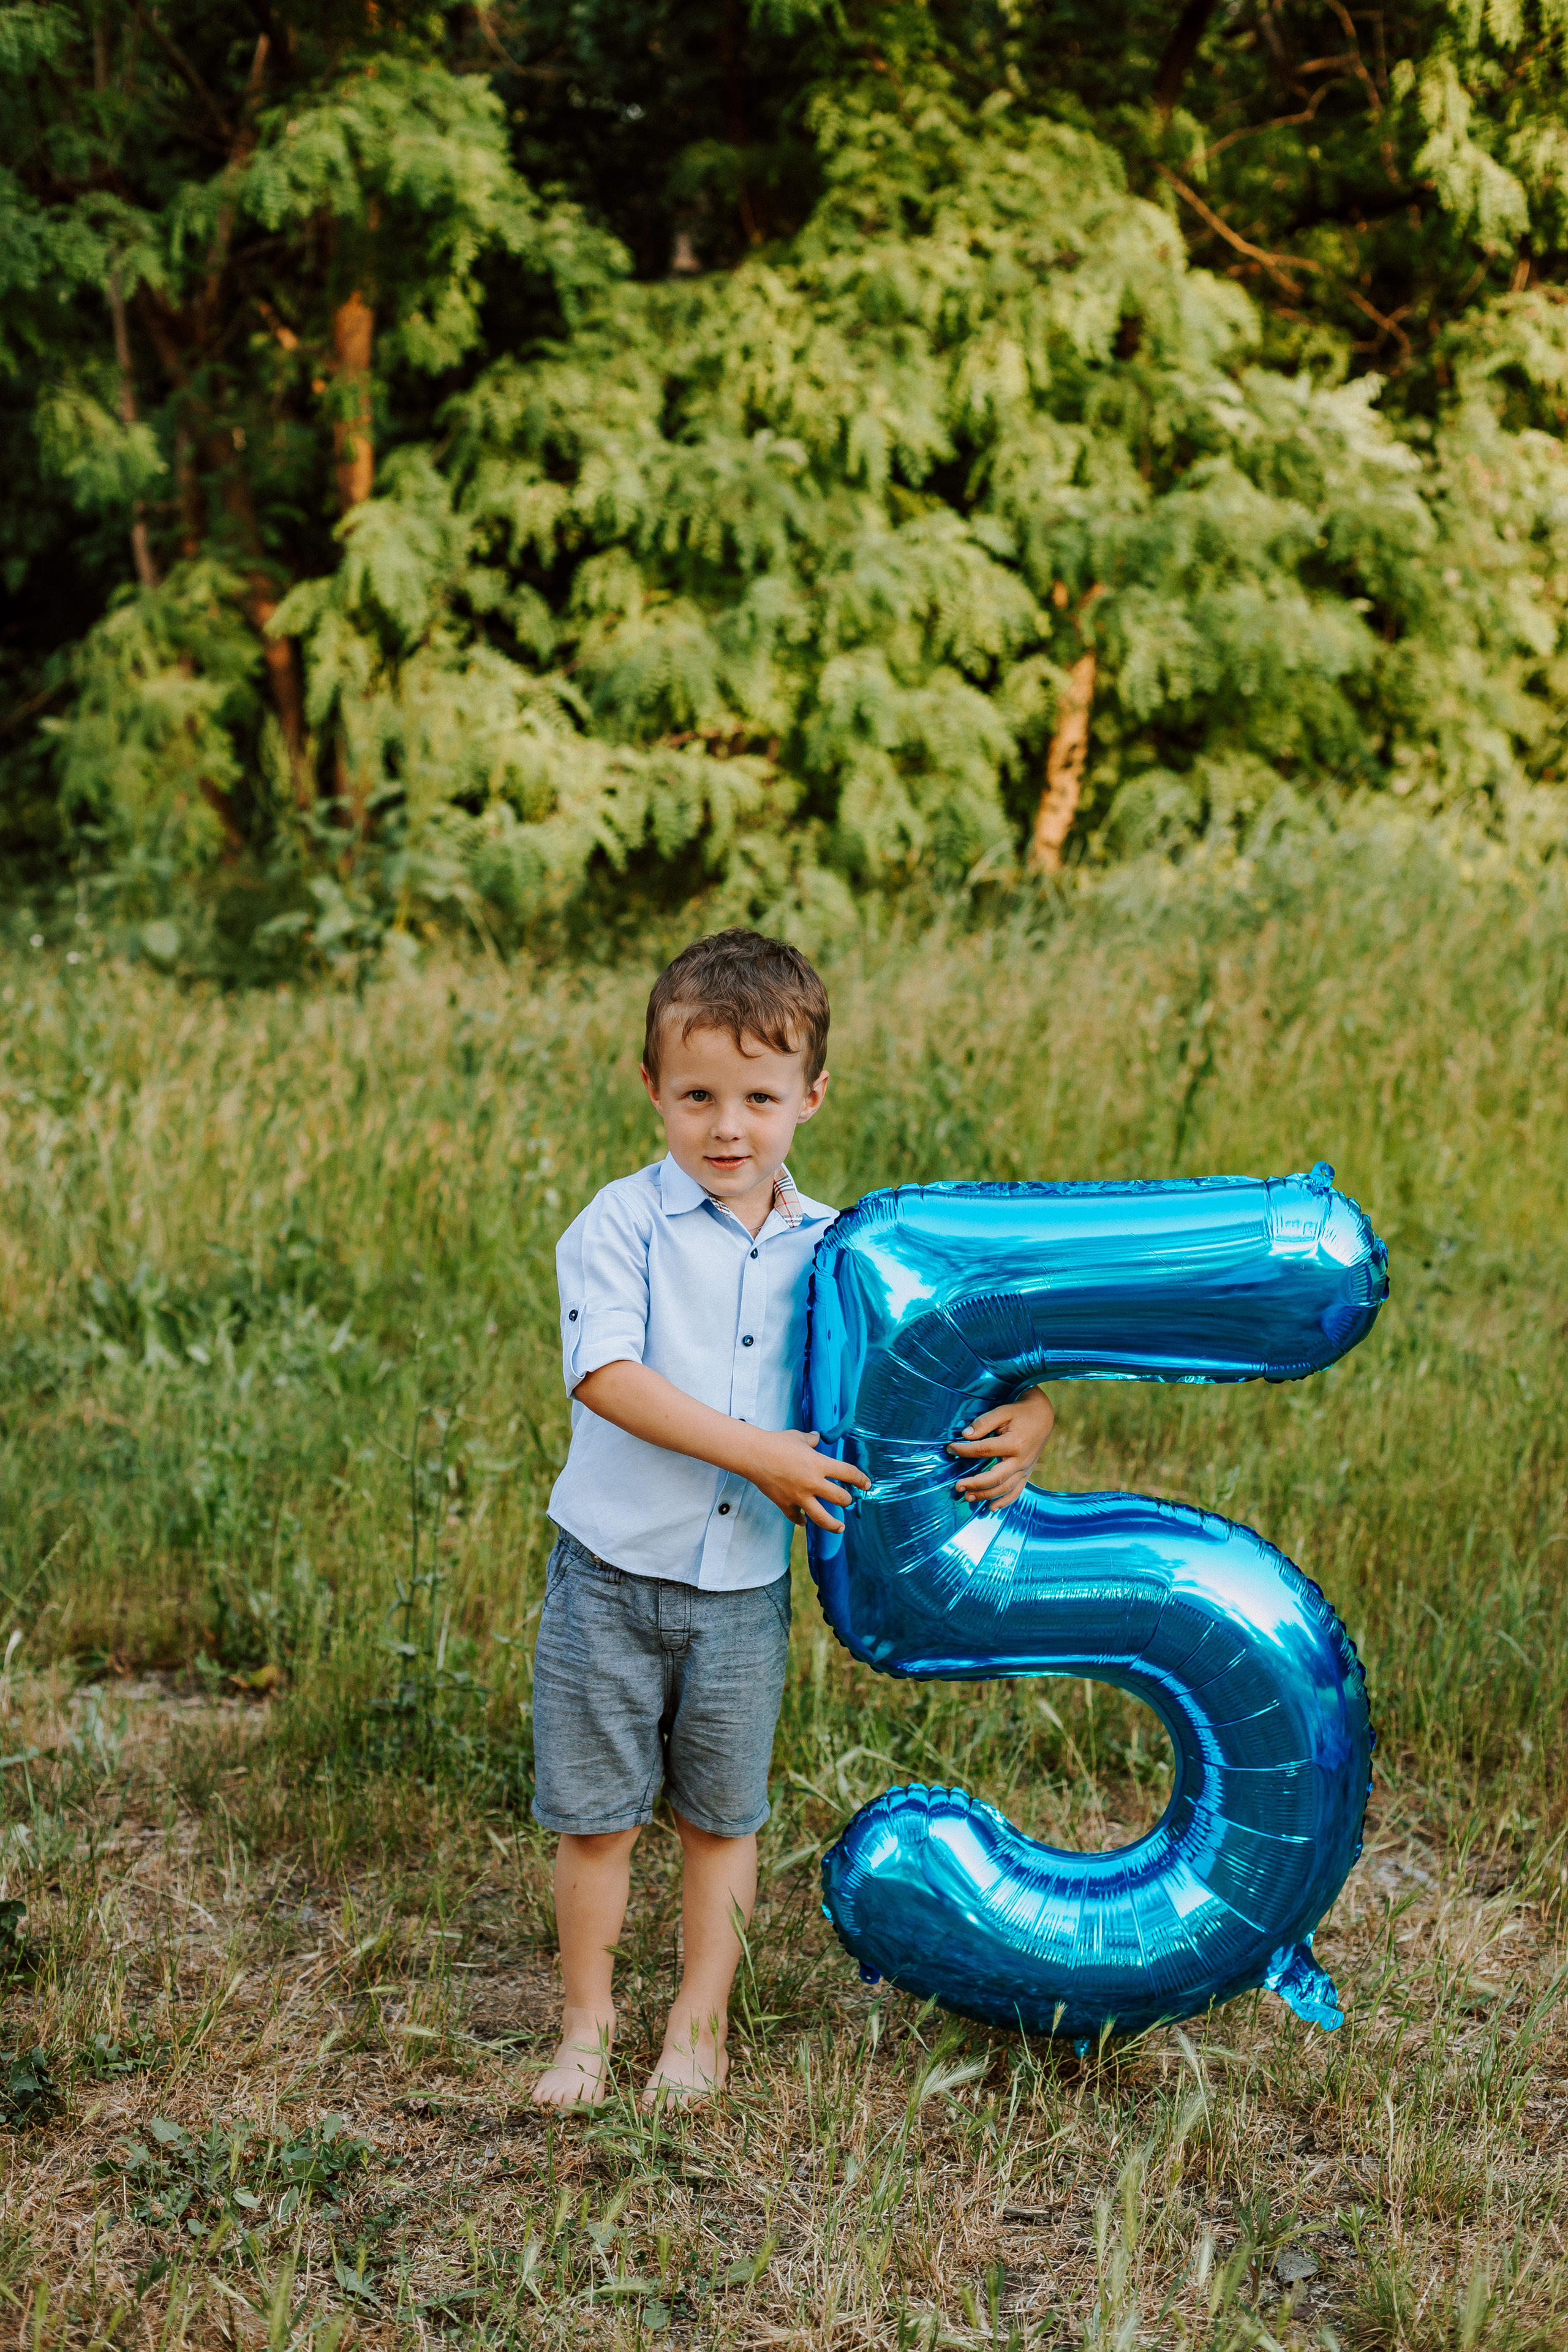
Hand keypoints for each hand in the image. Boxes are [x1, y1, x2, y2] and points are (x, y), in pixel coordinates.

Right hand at [742, 1428, 871, 1532]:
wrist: (754, 1455)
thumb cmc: (777, 1443)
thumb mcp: (798, 1437)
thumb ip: (811, 1440)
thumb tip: (816, 1437)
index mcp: (820, 1465)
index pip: (848, 1473)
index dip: (861, 1480)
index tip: (867, 1484)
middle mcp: (813, 1483)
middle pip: (840, 1498)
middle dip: (848, 1501)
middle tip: (849, 1501)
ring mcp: (799, 1496)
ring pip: (822, 1517)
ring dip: (833, 1524)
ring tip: (840, 1528)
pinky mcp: (785, 1504)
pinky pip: (796, 1517)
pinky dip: (801, 1520)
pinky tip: (804, 1522)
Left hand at [946, 1387, 1054, 1510]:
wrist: (1043, 1417)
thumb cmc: (1020, 1413)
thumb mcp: (1003, 1411)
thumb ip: (984, 1422)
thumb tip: (965, 1435)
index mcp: (1014, 1443)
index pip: (984, 1450)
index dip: (965, 1450)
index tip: (950, 1448)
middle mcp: (1021, 1460)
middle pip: (995, 1477)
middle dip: (974, 1483)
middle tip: (957, 1486)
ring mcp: (1025, 1469)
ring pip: (1004, 1488)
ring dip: (985, 1495)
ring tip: (967, 1497)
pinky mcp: (1027, 1473)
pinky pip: (1017, 1492)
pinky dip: (1005, 1502)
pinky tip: (991, 1508)